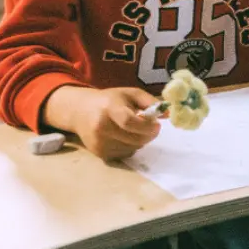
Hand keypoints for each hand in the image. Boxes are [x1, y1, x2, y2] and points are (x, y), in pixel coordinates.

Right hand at [45, 85, 160, 160]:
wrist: (81, 111)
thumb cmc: (110, 100)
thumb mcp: (130, 93)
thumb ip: (150, 101)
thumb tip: (167, 114)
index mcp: (109, 109)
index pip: (129, 122)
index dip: (147, 126)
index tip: (158, 125)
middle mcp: (101, 127)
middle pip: (133, 138)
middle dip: (149, 135)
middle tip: (153, 128)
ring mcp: (99, 142)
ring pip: (131, 148)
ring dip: (140, 141)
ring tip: (136, 130)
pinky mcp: (99, 153)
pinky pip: (124, 154)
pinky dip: (131, 147)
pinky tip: (126, 137)